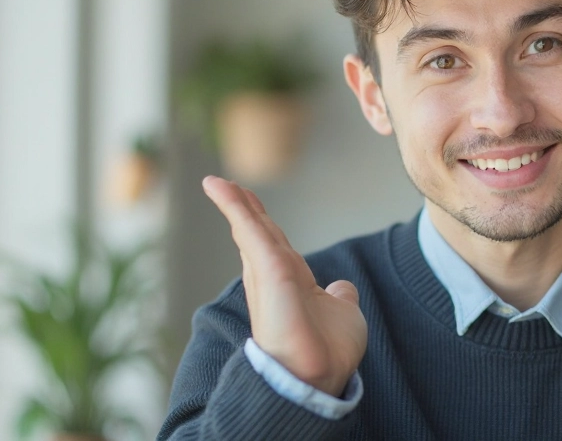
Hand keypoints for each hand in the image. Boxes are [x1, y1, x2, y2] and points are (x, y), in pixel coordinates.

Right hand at [202, 175, 366, 396]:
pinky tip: (222, 188)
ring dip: (235, 203)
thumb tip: (343, 288)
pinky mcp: (268, 270)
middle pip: (257, 232)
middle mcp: (274, 276)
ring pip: (251, 228)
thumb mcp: (343, 314)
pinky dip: (236, 207)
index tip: (250, 203)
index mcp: (291, 282)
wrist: (318, 376)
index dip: (262, 223)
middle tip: (226, 186)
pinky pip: (251, 230)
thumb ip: (339, 297)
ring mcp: (267, 273)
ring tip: (218, 183)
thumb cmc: (329, 352)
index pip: (274, 244)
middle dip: (244, 208)